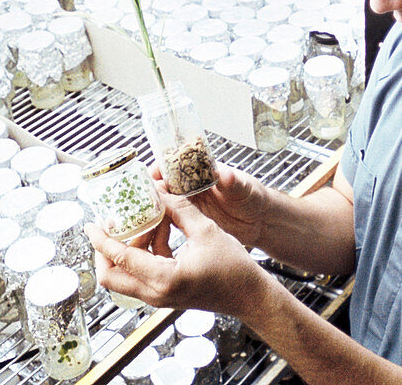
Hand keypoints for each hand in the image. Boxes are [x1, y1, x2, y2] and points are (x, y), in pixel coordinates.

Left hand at [86, 188, 269, 318]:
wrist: (250, 296)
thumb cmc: (234, 268)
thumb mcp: (206, 231)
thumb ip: (179, 210)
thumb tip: (159, 191)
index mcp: (164, 278)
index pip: (119, 258)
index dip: (101, 239)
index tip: (90, 224)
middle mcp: (157, 293)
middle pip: (111, 277)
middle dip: (104, 251)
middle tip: (110, 226)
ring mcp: (159, 297)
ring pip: (125, 276)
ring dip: (129, 249)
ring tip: (145, 222)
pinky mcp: (165, 295)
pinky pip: (142, 275)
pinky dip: (144, 254)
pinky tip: (161, 232)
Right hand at [150, 161, 269, 247]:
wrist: (261, 222)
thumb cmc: (254, 197)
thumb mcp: (245, 188)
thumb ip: (234, 182)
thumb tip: (226, 174)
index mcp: (201, 172)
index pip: (174, 165)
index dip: (161, 169)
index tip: (152, 176)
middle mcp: (191, 187)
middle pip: (162, 186)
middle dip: (149, 192)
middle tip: (140, 203)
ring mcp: (189, 205)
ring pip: (163, 205)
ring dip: (151, 211)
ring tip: (142, 221)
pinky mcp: (190, 223)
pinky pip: (169, 223)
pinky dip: (159, 227)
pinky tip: (152, 236)